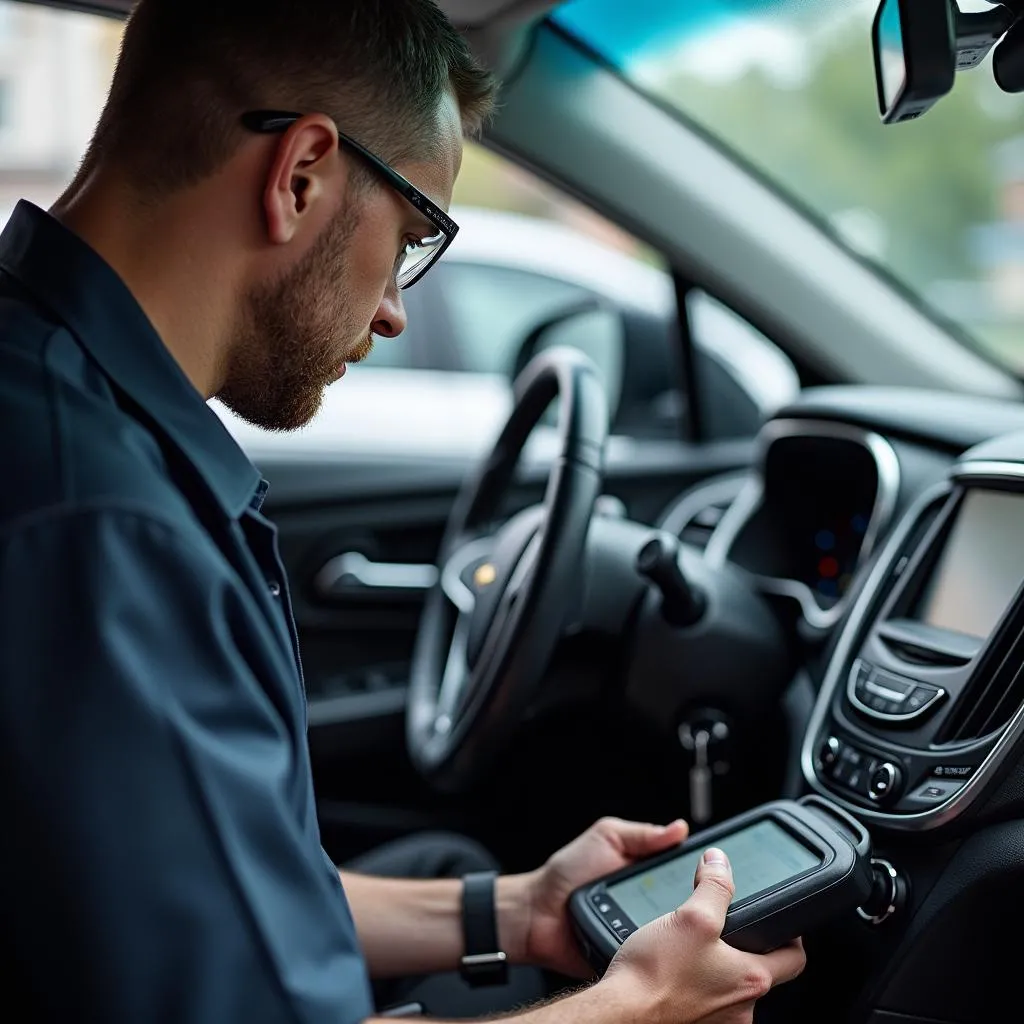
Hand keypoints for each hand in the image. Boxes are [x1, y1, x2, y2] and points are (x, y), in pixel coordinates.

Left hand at [509, 816, 688, 977]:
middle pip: (686, 909)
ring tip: (688, 925)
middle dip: (697, 905)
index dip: (703, 875)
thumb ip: (641, 834)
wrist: (536, 912)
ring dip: (680, 932)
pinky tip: (664, 947)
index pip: (685, 877)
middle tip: (706, 899)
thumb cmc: (566, 873)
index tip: (720, 871)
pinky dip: (659, 954)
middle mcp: (649, 908)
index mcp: (647, 878)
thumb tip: (679, 828)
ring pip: (674, 937)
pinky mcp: (631, 960)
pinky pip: (652, 959)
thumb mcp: (605, 838)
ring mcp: (642, 936)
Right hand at [600, 848, 805, 1023]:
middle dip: (742, 946)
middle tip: (723, 925)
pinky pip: (704, 999)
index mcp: (751, 980)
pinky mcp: (693, 1023)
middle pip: (758, 970)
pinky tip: (675, 969)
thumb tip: (720, 862)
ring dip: (715, 964)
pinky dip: (695, 982)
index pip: (794, 958)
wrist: (620, 1012)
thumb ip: (714, 886)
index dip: (791, 934)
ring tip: (690, 946)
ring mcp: (717, 1022)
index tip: (780, 920)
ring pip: (728, 985)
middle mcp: (740, 1008)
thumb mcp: (692, 916)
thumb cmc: (655, 975)